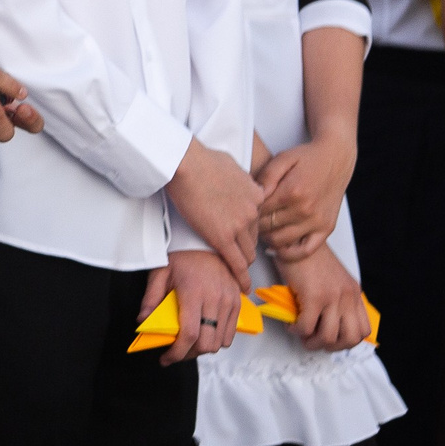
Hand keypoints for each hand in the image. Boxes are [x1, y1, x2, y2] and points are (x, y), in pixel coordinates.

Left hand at [142, 251, 245, 364]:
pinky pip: (231, 332)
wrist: (207, 242)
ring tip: (189, 343)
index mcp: (194, 293)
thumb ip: (151, 298)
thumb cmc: (182, 257)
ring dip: (204, 348)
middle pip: (207, 343)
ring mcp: (229, 301)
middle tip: (176, 351)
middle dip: (190, 354)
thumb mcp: (160, 272)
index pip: (190, 334)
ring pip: (221, 341)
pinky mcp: (237, 302)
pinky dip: (218, 338)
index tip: (166, 359)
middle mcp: (215, 299)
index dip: (178, 352)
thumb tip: (142, 321)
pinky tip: (204, 332)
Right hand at [165, 141, 261, 281]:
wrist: (186, 163)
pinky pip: (237, 263)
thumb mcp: (230, 163)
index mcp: (255, 194)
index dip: (249, 229)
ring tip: (238, 274)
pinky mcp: (223, 237)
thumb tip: (233, 177)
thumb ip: (238, 177)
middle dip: (247, 248)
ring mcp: (240, 225)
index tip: (244, 236)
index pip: (257, 219)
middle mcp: (253, 211)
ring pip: (247, 252)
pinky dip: (242, 278)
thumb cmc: (200, 158)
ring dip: (242, 262)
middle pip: (254, 238)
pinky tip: (243, 287)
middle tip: (238, 256)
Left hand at [258, 138, 354, 260]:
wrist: (336, 158)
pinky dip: (289, 253)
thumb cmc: (307, 158)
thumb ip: (266, 177)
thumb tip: (253, 196)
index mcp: (291, 191)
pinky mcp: (326, 228)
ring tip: (261, 230)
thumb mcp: (282, 159)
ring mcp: (317, 221)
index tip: (242, 210)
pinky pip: (305, 251)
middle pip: (267, 227)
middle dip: (254, 225)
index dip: (247, 212)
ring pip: (281, 240)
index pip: (259, 211)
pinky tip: (277, 248)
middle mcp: (305, 209)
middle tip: (248, 222)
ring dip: (267, 238)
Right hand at [278, 244, 371, 352]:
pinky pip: (307, 327)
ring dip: (312, 341)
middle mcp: (348, 297)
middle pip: (351, 338)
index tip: (332, 339)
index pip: (363, 330)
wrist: (296, 239)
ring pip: (329, 337)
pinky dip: (297, 331)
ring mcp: (332, 297)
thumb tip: (324, 322)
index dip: (347, 341)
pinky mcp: (314, 297)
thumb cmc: (309, 258)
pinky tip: (291, 325)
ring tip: (301, 334)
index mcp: (354, 293)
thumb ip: (335, 299)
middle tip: (316, 342)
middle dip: (332, 347)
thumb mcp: (332, 279)